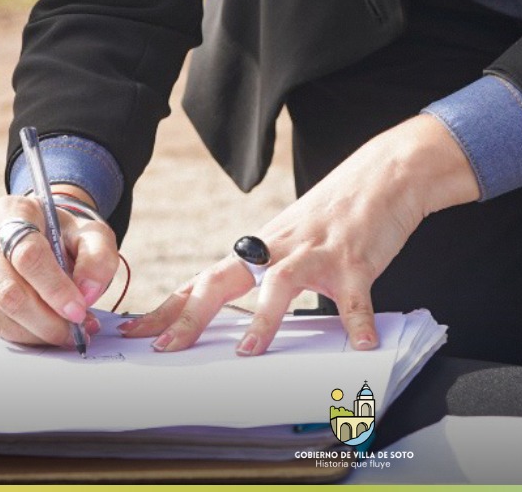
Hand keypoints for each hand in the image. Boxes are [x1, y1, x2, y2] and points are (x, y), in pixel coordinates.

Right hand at [0, 188, 119, 346]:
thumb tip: (86, 293)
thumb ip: (97, 257)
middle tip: (76, 329)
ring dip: (37, 330)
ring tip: (68, 330)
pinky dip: (26, 335)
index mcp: (11, 211)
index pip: (27, 254)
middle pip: (7, 289)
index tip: (78, 310)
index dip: (54, 287)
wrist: (43, 234)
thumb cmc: (65, 233)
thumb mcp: (92, 232)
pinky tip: (49, 329)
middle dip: (45, 317)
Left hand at [120, 114, 478, 356]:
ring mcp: (318, 252)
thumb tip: (241, 312)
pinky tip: (360, 346)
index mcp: (263, 247)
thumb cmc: (337, 209)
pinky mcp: (355, 259)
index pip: (205, 278)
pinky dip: (357, 322)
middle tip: (167, 347)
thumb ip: (268, 269)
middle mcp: (282, 247)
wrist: (386, 171)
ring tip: (249, 351)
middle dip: (193, 313)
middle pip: (227, 276)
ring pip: (282, 281)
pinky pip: (354, 297)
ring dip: (263, 316)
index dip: (171, 306)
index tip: (135, 331)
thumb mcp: (293, 235)